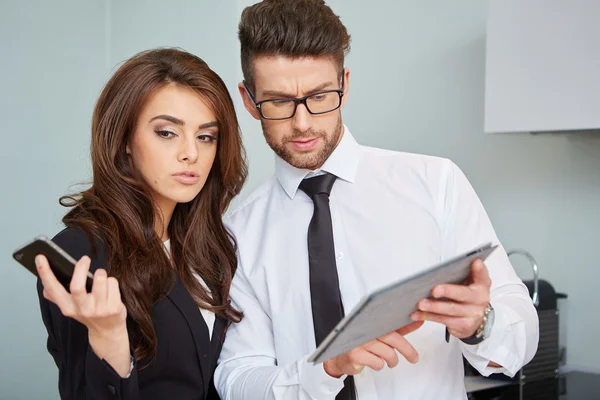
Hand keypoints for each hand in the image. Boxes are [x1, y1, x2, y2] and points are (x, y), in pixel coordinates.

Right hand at [36, 254, 130, 375]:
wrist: (108, 331)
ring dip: (100, 273)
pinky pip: (112, 284)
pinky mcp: (113, 308)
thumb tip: (45, 288)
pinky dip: (111, 281)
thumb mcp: (72, 308)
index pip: (53, 289)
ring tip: (100, 275)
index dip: (46, 273)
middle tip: (85, 259)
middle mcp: (82, 310)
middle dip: (81, 268)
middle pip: (77, 286)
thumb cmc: (89, 313)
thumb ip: (59, 298)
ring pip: (100, 280)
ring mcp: (98, 310)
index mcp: (67, 307)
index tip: (40, 258)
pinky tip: (110, 288)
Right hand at [323, 321, 422, 377]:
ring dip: (392, 360)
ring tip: (390, 361)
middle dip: (407, 350)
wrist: (340, 358)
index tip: (418, 320)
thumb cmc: (361, 344)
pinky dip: (379, 365)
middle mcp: (365, 328)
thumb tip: (417, 321)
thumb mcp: (381, 335)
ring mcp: (359, 341)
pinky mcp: (356, 354)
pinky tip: (374, 362)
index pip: (392, 321)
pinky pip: (377, 362)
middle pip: (393, 338)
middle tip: (414, 358)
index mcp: (371, 321)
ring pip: (387, 353)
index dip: (406, 322)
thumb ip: (399, 329)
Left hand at [410, 258, 490, 338]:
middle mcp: (479, 300)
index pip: (483, 276)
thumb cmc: (467, 297)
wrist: (473, 321)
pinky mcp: (463, 326)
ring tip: (421, 303)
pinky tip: (418, 314)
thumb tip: (460, 263)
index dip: (480, 269)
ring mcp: (472, 314)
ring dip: (434, 306)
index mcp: (481, 286)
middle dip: (448, 291)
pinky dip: (428, 316)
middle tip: (434, 290)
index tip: (475, 262)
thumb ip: (467, 273)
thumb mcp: (471, 284)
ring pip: (450, 310)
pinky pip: (443, 320)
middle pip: (463, 294)